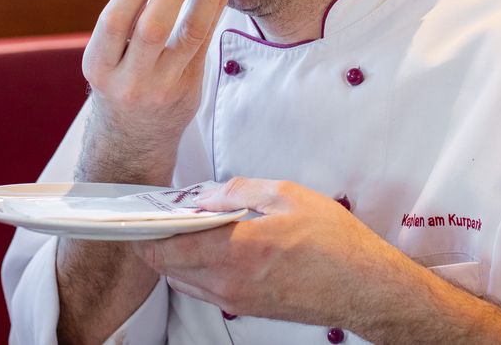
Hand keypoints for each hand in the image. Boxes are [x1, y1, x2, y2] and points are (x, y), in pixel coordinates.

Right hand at [82, 0, 236, 174]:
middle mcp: (129, 80)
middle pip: (153, 30)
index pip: (114, 24)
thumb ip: (125, 17)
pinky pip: (208, 41)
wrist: (133, 138)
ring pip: (190, 36)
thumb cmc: (120, 78)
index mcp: (99, 65)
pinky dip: (218, 5)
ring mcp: (163, 87)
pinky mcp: (190, 89)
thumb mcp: (108, 56)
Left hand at [131, 177, 377, 327]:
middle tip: (161, 213)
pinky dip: (195, 268)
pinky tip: (210, 245)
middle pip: (169, 267)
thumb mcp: (287, 196)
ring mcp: (237, 301)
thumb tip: (207, 195)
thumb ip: (239, 191)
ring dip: (175, 256)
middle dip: (156, 241)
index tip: (137, 213)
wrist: (363, 286)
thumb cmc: (333, 241)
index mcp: (236, 251)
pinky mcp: (247, 309)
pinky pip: (205, 290)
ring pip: (184, 281)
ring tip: (185, 225)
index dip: (146, 230)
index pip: (168, 247)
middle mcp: (229, 283)